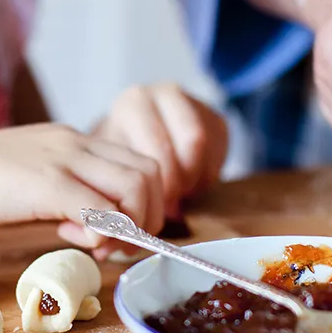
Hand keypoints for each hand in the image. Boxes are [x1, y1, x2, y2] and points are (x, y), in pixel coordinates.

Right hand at [0, 123, 164, 252]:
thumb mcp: (30, 185)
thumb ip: (66, 202)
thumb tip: (93, 230)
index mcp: (73, 140)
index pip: (137, 162)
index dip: (142, 202)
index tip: (120, 230)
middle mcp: (76, 143)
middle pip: (150, 172)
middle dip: (149, 215)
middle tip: (121, 244)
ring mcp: (64, 160)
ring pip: (136, 187)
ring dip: (131, 225)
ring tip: (101, 245)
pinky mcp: (48, 184)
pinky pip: (100, 208)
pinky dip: (104, 232)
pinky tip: (78, 241)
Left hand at [92, 84, 228, 218]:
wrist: (129, 141)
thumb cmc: (117, 161)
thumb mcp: (110, 172)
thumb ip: (116, 197)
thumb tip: (121, 239)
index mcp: (133, 103)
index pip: (161, 147)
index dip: (165, 185)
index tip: (157, 206)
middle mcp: (164, 93)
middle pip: (193, 141)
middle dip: (184, 181)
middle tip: (172, 204)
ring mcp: (193, 101)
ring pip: (209, 147)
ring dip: (196, 178)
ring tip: (178, 192)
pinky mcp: (214, 116)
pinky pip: (220, 152)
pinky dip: (207, 175)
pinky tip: (188, 182)